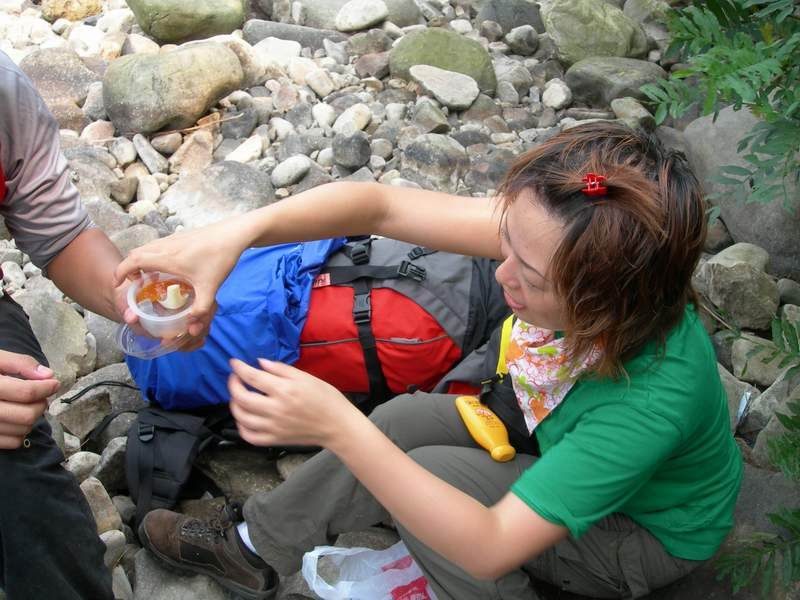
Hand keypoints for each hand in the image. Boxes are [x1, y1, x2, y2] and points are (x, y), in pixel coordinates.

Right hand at [0, 350, 59, 448]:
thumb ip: (20, 363)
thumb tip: (47, 375)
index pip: (25, 393)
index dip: (46, 387)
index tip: (54, 383)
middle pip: (26, 415)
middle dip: (40, 404)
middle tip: (40, 395)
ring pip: (21, 430)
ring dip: (33, 418)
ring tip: (28, 406)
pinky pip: (12, 443)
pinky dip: (21, 432)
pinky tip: (16, 420)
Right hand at [113, 220, 248, 337]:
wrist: (234, 234)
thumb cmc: (221, 258)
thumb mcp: (211, 288)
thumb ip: (200, 309)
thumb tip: (192, 327)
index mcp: (167, 258)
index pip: (133, 261)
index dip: (120, 272)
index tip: (117, 284)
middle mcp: (165, 246)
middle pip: (135, 253)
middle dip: (128, 268)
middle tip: (133, 284)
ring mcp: (172, 239)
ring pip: (146, 248)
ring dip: (140, 261)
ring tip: (147, 278)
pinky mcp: (180, 237)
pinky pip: (157, 245)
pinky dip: (152, 256)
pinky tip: (166, 268)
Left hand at [227, 358, 359, 447]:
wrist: (337, 425)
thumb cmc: (326, 398)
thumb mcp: (306, 377)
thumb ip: (281, 369)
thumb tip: (260, 363)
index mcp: (285, 391)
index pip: (253, 377)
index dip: (239, 368)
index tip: (234, 363)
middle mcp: (276, 410)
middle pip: (241, 398)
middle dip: (233, 385)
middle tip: (235, 378)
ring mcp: (274, 427)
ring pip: (241, 417)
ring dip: (234, 404)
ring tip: (238, 397)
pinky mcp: (275, 440)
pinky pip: (249, 436)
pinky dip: (241, 426)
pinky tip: (245, 418)